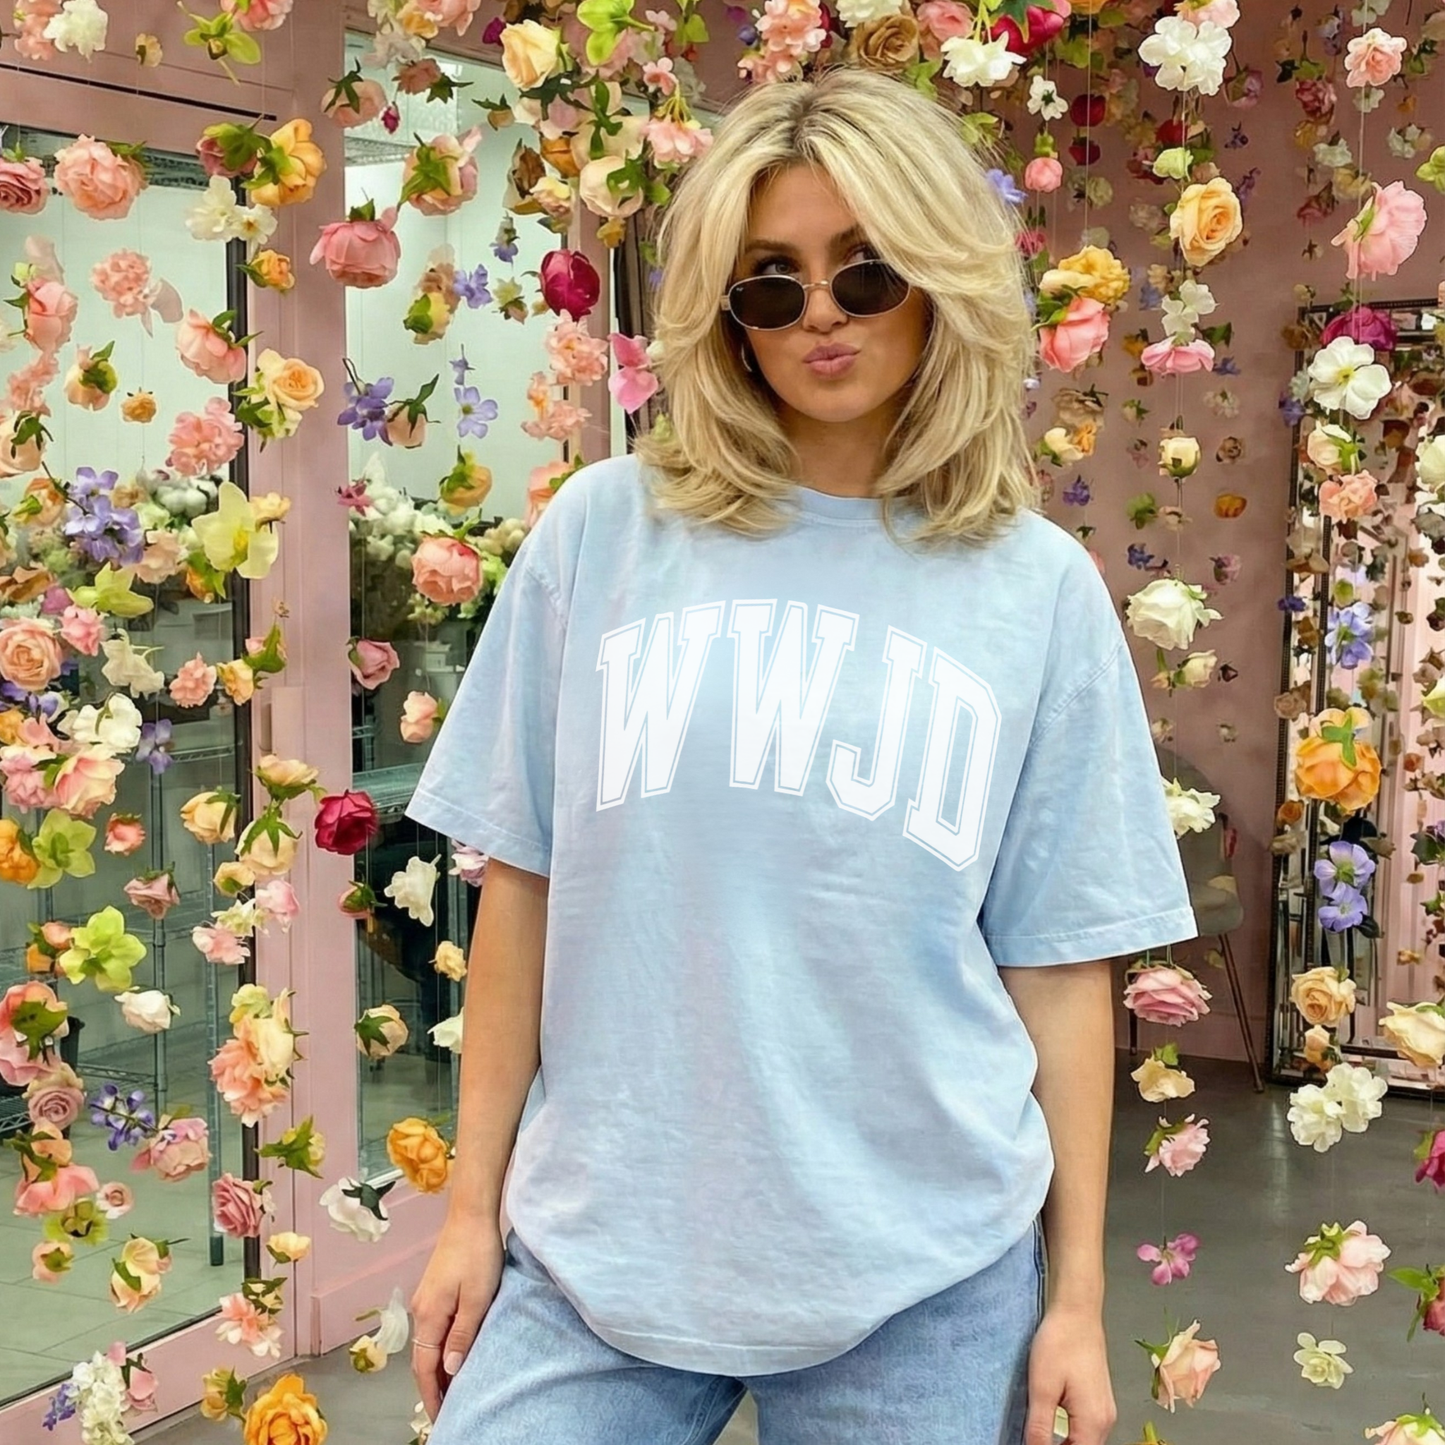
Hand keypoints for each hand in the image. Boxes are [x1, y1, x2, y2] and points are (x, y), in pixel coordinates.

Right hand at [410, 1220, 504, 1422]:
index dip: (432, 1394)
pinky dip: (438, 1348)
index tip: (440, 1418)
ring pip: (427, 1343)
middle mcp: (420, 1310)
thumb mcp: (477, 1298)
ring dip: (435, 1367)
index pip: (424, 1367)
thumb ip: (462, 1335)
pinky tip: (451, 1353)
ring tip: (451, 1388)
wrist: (470, 1215)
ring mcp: (425, 1298)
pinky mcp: (433, 1289)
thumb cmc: (478, 1254)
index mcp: (429, 1315)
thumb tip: (449, 1370)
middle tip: (447, 1410)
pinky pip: (432, 1329)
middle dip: (432, 1386)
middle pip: (421, 1358)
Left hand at [1024, 1303, 1117, 1444]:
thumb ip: (1039, 1428)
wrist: (1077, 1312)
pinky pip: (1086, 1429)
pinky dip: (1070, 1435)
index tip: (1034, 1444)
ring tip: (1040, 1436)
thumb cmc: (1060, 1343)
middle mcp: (1105, 1421)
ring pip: (1085, 1442)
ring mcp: (1105, 1411)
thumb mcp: (1042, 1388)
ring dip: (1065, 1444)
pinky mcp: (1099, 1401)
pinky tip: (1053, 1426)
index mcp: (1093, 1422)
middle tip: (1034, 1439)